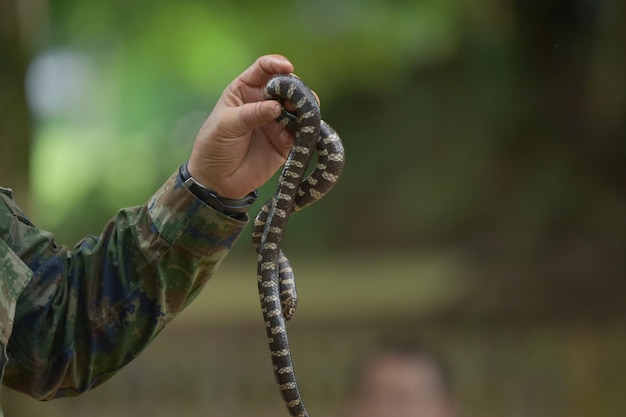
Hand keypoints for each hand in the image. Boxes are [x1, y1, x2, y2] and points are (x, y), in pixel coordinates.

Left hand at [187, 54, 295, 198]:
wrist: (217, 180)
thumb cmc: (214, 146)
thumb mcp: (227, 125)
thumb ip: (251, 114)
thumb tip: (278, 107)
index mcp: (246, 90)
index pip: (264, 69)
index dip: (276, 64)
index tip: (288, 68)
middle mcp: (264, 103)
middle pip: (287, 87)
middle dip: (296, 90)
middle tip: (297, 100)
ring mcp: (277, 122)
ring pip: (299, 109)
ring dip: (305, 109)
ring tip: (303, 116)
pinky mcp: (286, 143)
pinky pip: (302, 133)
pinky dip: (306, 131)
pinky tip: (301, 134)